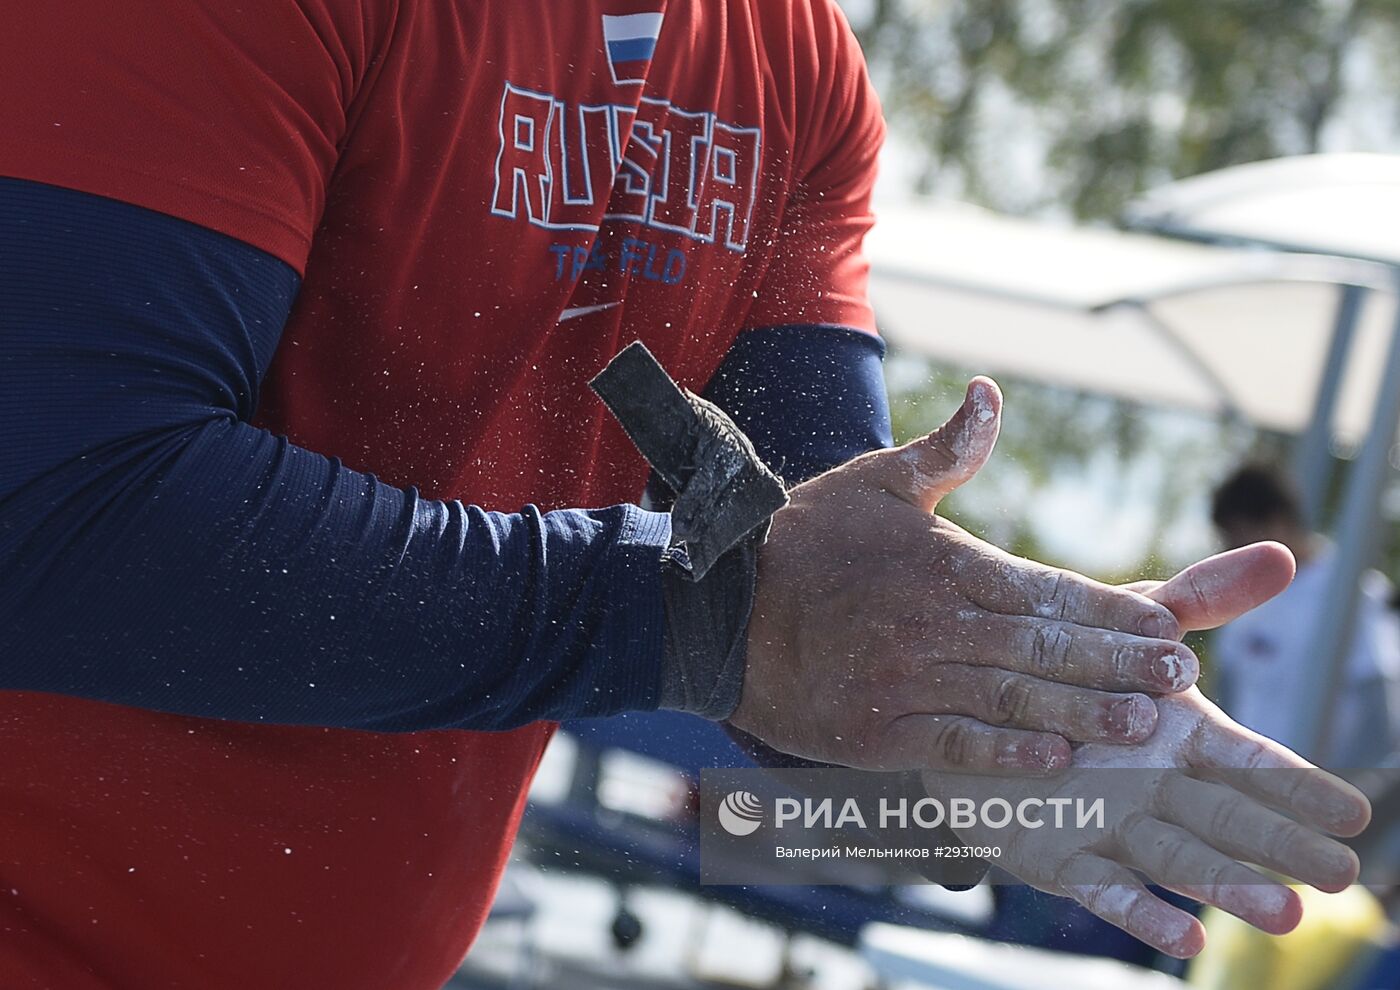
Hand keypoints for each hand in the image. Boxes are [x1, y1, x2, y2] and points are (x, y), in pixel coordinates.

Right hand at [732, 377, 1201, 771]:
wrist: (718, 607)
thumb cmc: (803, 541)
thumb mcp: (872, 482)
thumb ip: (944, 451)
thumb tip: (992, 393)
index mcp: (942, 564)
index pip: (1046, 589)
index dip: (1110, 610)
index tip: (1167, 626)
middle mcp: (932, 625)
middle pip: (1043, 648)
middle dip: (1117, 665)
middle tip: (1180, 679)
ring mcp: (903, 682)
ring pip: (1010, 700)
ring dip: (1082, 714)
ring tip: (1144, 729)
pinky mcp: (874, 732)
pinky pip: (951, 745)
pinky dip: (1005, 756)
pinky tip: (1055, 765)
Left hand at [924, 547, 1370, 957]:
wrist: (972, 701)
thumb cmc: (1069, 663)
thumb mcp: (1132, 622)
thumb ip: (1201, 599)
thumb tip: (1286, 553)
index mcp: (1181, 736)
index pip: (1252, 762)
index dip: (1300, 786)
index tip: (1355, 811)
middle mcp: (1156, 788)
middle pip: (1229, 819)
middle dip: (1281, 845)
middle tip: (1341, 874)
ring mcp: (1112, 826)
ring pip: (1179, 859)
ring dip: (1229, 886)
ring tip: (1284, 915)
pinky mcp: (1061, 857)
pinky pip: (1104, 889)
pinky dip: (1141, 911)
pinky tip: (1185, 940)